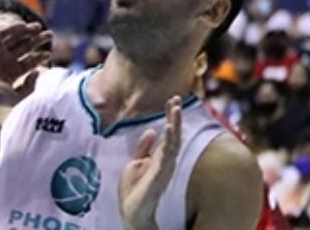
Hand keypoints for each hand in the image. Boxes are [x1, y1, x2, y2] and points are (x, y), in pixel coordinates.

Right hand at [0, 21, 50, 108]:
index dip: (40, 57)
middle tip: (50, 34)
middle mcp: (5, 61)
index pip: (29, 62)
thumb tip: (38, 72)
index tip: (49, 53)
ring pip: (15, 38)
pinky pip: (3, 33)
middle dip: (37, 41)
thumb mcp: (15, 97)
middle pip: (25, 48)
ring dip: (27, 32)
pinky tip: (24, 26)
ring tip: (39, 27)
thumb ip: (29, 88)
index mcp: (12, 73)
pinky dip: (13, 28)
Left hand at [118, 97, 181, 229]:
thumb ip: (144, 147)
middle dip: (175, 116)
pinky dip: (169, 142)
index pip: (168, 132)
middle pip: (174, 134)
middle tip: (177, 98)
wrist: (133, 210)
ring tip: (176, 109)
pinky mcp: (159, 176)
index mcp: (160, 156)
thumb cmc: (136, 189)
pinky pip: (166, 156)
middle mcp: (166, 160)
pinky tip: (169, 129)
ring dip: (175, 125)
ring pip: (173, 143)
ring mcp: (164, 168)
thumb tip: (153, 130)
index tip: (172, 99)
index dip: (171, 116)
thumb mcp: (136, 162)